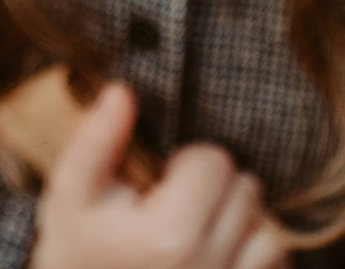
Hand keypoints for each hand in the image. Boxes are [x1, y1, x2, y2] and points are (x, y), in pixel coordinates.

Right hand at [30, 84, 286, 268]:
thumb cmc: (75, 252)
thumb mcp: (70, 196)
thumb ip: (95, 141)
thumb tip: (121, 92)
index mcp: (168, 234)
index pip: (214, 160)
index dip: (185, 161)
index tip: (160, 182)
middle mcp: (207, 265)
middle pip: (246, 188)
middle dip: (214, 187)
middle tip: (176, 205)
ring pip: (267, 228)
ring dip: (238, 221)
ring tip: (197, 229)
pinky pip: (274, 265)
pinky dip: (254, 254)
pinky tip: (218, 252)